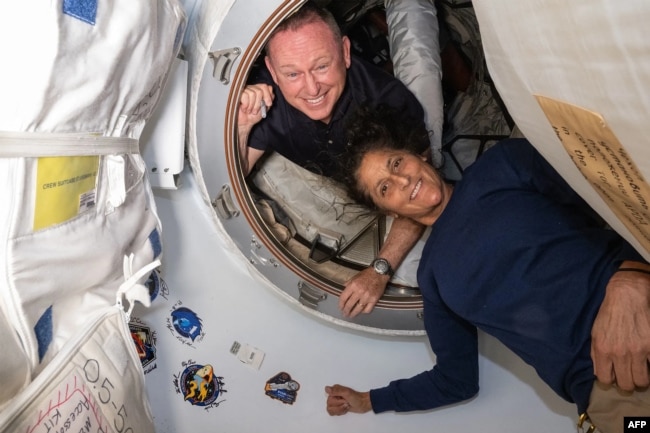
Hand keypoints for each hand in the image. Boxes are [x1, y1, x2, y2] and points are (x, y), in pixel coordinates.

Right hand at [238, 84, 273, 128]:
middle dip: (259, 103)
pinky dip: (246, 105)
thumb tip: (272, 94)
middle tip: (255, 110)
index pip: (265, 86)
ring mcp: (244, 90)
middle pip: (259, 91)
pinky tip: (244, 109)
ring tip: (249, 111)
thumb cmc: (253, 116)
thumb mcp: (265, 108)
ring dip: (252, 106)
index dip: (268, 95)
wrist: (245, 123)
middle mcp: (251, 89)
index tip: (268, 104)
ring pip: (253, 93)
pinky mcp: (238, 94)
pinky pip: (245, 95)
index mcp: (258, 91)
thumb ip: (269, 100)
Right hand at [325, 385, 371, 415]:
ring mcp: (335, 402)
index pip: (328, 398)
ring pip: (330, 410)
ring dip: (340, 410)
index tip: (343, 399)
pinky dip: (340, 412)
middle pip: (329, 405)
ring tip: (346, 406)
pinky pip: (333, 413)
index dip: (336, 402)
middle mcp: (333, 395)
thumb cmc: (357, 398)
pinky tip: (346, 409)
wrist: (363, 404)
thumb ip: (336, 391)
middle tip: (347, 402)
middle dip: (340, 406)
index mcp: (335, 390)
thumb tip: (326, 389)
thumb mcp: (347, 393)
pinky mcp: (338, 407)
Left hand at [339, 267, 389, 317]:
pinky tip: (361, 311)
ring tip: (351, 315)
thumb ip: (348, 284)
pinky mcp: (374, 300)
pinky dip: (364, 312)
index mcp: (353, 286)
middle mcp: (359, 292)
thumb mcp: (354, 277)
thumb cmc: (366, 274)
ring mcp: (367, 297)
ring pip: (358, 309)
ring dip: (353, 313)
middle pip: (350, 305)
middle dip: (346, 311)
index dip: (341, 304)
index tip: (340, 307)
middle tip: (344, 314)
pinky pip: (368, 309)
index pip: (343, 298)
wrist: (379, 273)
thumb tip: (343, 291)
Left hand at [591, 265, 649, 390]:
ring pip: (642, 380)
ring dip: (641, 379)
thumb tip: (599, 373)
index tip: (615, 378)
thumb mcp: (595, 333)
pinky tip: (647, 361)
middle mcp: (620, 353)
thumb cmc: (609, 313)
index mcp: (603, 350)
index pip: (605, 379)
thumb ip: (596, 354)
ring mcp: (638, 351)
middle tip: (630, 376)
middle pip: (626, 384)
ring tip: (641, 371)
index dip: (610, 381)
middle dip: (628, 383)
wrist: (627, 295)